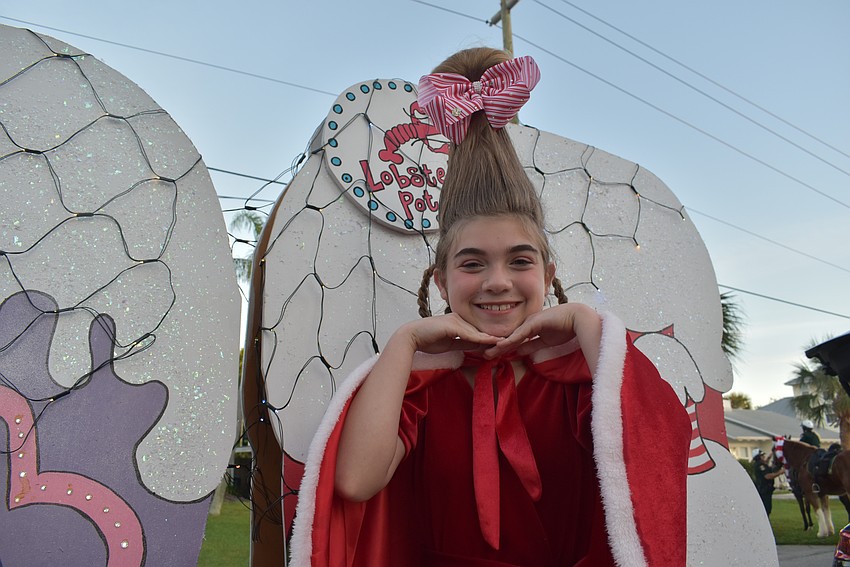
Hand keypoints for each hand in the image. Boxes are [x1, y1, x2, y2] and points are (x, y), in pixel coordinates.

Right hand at [398, 313, 500, 354]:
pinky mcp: (452, 325)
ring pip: (477, 331)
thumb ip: (465, 343)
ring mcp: (456, 320)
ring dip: (492, 338)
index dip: (489, 338)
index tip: (502, 344)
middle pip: (480, 329)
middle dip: (494, 337)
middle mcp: (459, 318)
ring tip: (506, 343)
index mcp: (458, 321)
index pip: (477, 331)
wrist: (412, 337)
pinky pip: (470, 334)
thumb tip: (479, 346)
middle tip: (510, 342)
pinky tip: (492, 342)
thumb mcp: (451, 344)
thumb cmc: (428, 340)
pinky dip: (481, 338)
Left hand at [483, 303, 601, 365]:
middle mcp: (527, 324)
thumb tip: (520, 352)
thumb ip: (532, 346)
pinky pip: (521, 334)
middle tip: (484, 355)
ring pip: (512, 336)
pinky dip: (511, 340)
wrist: (577, 318)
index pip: (514, 340)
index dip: (503, 348)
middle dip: (496, 347)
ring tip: (488, 353)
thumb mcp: (544, 341)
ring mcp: (530, 322)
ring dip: (500, 345)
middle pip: (509, 338)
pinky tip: (502, 346)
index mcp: (529, 328)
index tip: (493, 355)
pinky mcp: (534, 323)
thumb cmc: (564, 328)